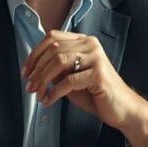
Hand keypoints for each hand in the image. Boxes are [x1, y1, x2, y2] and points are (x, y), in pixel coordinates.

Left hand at [22, 30, 147, 132]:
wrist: (121, 109)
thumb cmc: (95, 93)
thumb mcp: (71, 77)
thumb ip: (57, 68)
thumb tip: (33, 68)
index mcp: (83, 41)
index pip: (52, 37)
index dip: (35, 54)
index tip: (26, 71)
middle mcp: (90, 44)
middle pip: (53, 49)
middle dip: (37, 70)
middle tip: (30, 87)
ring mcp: (96, 57)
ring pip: (59, 62)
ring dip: (43, 80)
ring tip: (38, 94)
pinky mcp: (99, 73)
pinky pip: (69, 80)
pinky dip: (54, 92)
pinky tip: (49, 101)